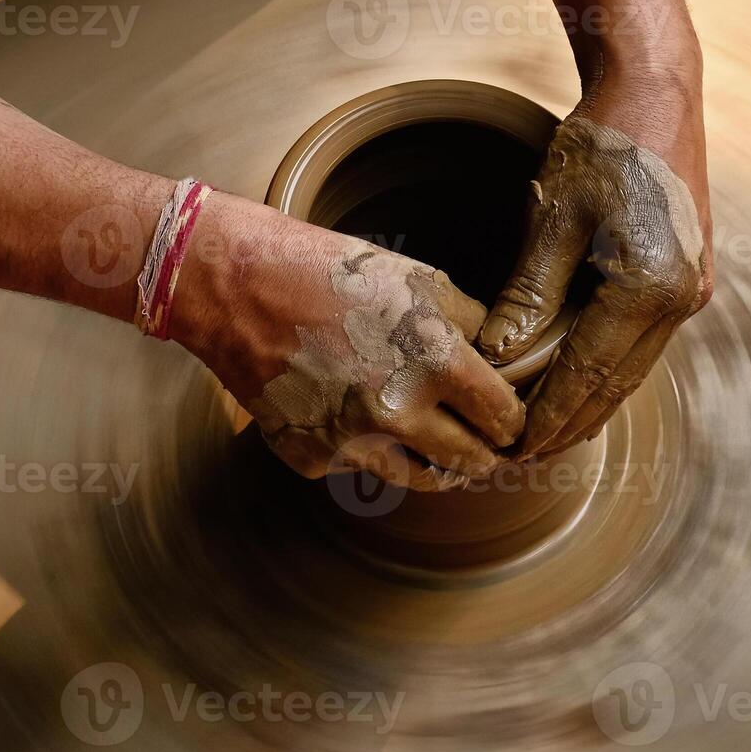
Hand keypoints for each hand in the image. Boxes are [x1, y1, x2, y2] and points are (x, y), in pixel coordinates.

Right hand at [172, 193, 524, 490]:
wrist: (237, 287)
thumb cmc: (330, 273)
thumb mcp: (419, 280)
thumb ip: (472, 327)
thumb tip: (504, 363)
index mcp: (435, 363)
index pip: (505, 420)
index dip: (513, 421)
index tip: (509, 420)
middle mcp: (398, 413)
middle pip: (471, 465)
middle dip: (484, 452)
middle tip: (482, 440)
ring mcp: (352, 443)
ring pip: (418, 478)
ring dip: (430, 460)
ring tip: (426, 432)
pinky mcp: (313, 459)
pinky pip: (359, 467)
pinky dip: (365, 448)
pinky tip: (351, 410)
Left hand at [478, 84, 712, 459]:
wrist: (658, 90)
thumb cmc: (602, 145)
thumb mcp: (553, 217)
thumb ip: (528, 293)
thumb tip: (498, 356)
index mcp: (649, 288)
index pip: (588, 375)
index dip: (550, 418)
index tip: (514, 449)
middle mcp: (682, 299)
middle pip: (617, 384)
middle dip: (570, 425)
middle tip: (523, 460)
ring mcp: (692, 290)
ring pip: (632, 367)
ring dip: (590, 403)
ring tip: (546, 435)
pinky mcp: (688, 277)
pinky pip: (642, 341)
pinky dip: (608, 368)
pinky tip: (579, 386)